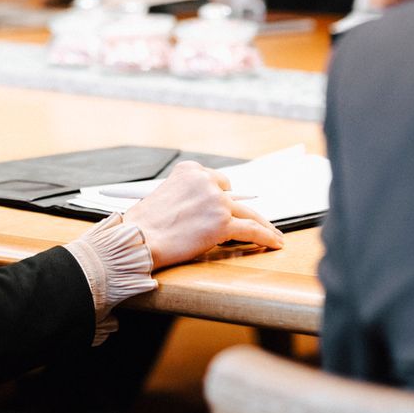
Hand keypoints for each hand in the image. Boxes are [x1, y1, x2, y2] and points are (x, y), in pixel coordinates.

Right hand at [122, 161, 284, 268]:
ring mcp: (216, 201)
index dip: (222, 197)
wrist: (139, 239)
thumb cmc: (144, 224)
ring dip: (263, 224)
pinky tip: (274, 242)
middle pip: (235, 196)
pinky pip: (251, 230)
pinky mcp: (223, 224)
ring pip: (249, 213)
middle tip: (257, 220)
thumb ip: (186, 195)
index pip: (217, 181)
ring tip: (273, 233)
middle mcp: (206, 181)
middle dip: (243, 210)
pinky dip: (266, 237)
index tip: (229, 205)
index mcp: (189, 170)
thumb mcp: (164, 195)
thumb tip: (199, 210)